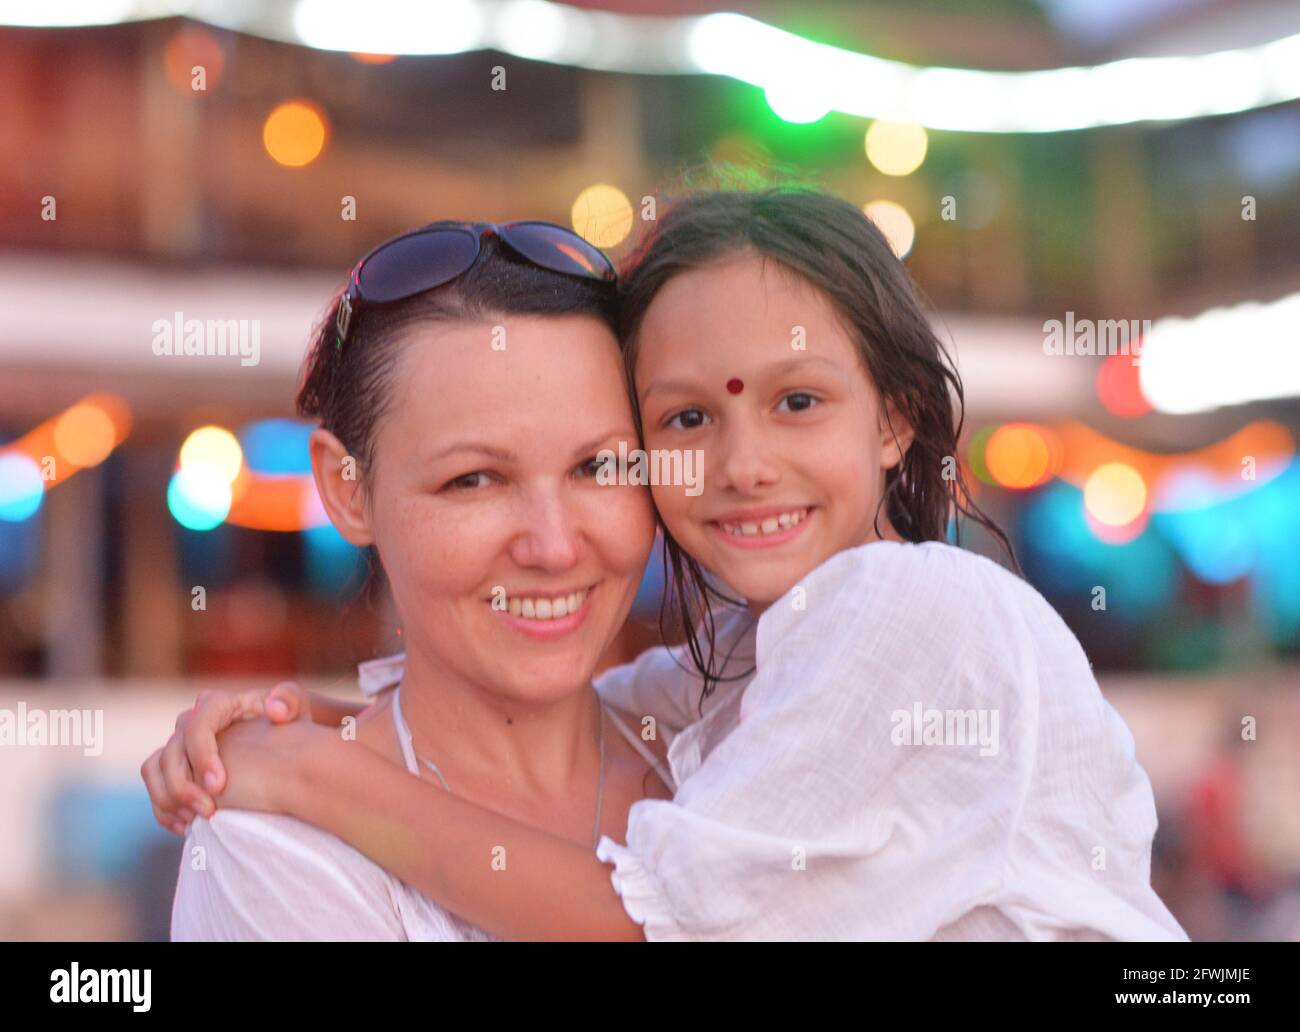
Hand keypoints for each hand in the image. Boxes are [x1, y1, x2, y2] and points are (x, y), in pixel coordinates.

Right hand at [140, 682, 312, 833]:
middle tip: (208, 812)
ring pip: (154, 770)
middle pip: (170, 753)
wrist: (277, 737)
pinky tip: (186, 827)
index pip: (196, 727)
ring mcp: (179, 744)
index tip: (218, 786)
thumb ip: (290, 700)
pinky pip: (155, 786)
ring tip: (194, 822)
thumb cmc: (287, 719)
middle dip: (184, 786)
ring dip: (169, 799)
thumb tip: (275, 709)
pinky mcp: (174, 766)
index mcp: (215, 705)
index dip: (202, 757)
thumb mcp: (295, 706)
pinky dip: (164, 808)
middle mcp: (190, 721)